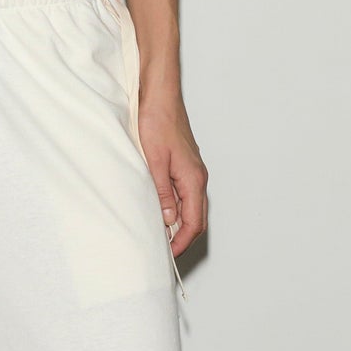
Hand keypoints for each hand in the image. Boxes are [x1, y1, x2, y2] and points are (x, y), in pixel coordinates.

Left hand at [137, 97, 207, 260]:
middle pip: (196, 219)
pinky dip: (176, 209)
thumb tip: (168, 220)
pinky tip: (161, 210)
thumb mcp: (153, 161)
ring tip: (160, 235)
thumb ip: (161, 192)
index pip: (193, 222)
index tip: (168, 254)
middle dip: (182, 238)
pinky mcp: (184, 165)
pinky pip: (185, 194)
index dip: (181, 242)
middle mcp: (197, 177)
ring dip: (179, 224)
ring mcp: (192, 171)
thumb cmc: (157, 121)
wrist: (160, 95)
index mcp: (193, 179)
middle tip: (163, 251)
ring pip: (191, 207)